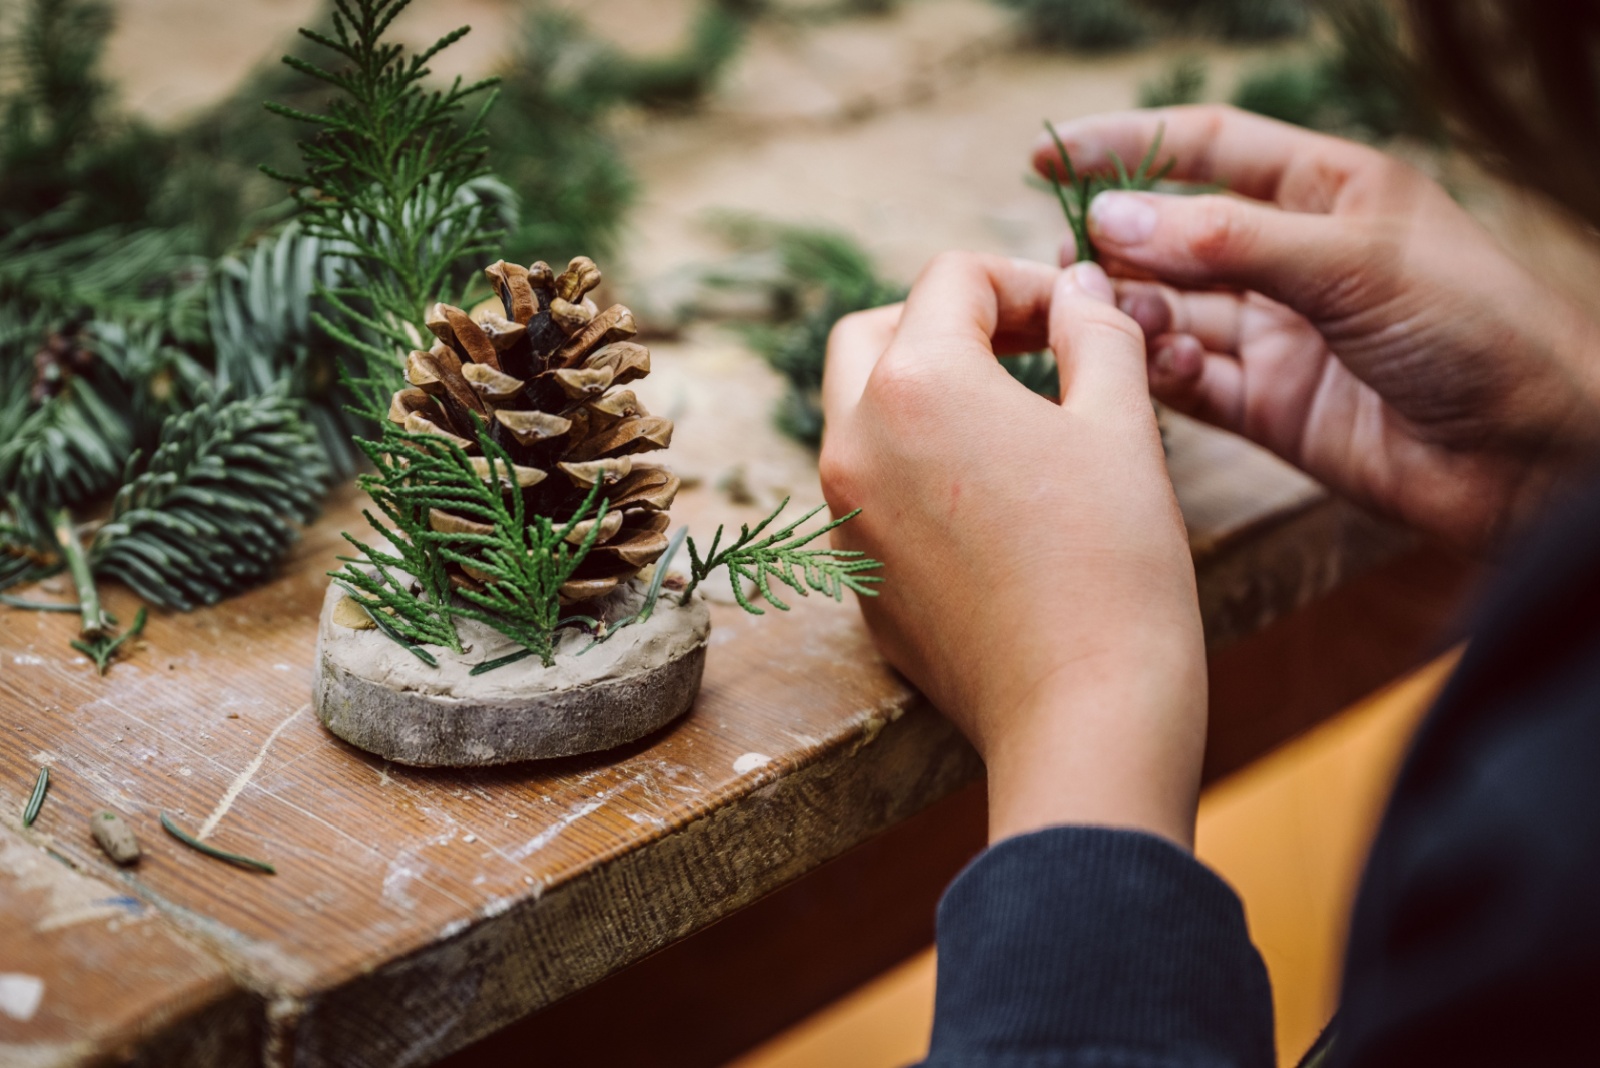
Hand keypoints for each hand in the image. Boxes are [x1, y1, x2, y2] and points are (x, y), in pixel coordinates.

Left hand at [820, 253, 1206, 847]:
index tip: (1074, 317)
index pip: (951, 279)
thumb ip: (1095, 333)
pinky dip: (913, 463)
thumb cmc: (1115, 565)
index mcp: (916, 384)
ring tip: (1011, 416)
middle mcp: (855, 442)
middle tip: (1026, 347)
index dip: (1023, 280)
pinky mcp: (858, 579)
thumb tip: (1079, 288)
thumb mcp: (1120, 425)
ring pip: (859, 412)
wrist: (1083, 715)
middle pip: (875, 332)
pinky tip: (989, 496)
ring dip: (922, 389)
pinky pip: (869, 489)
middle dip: (946, 321)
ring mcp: (844, 518)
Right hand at [1034, 105, 1599, 553]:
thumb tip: (1112, 219)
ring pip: (1176, 313)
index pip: (1210, 148)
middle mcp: (1297, 259)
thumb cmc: (1476, 330)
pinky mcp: (1273, 408)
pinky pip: (1192, 384)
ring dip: (1134, 313)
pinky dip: (1162, 376)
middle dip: (1119, 244)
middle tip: (1061, 261)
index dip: (1128, 145)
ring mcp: (1283, 335)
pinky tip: (1155, 370)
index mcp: (1330, 192)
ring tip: (1105, 320)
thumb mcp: (1352, 262)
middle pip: (1179, 235)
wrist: (1535, 459)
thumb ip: (1227, 241)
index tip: (1047, 155)